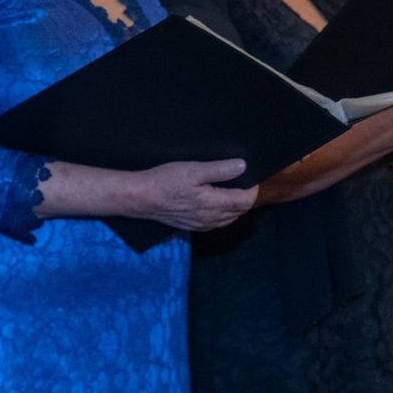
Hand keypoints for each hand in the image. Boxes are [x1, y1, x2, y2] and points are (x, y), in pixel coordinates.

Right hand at [129, 158, 256, 231]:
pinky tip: (217, 201)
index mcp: (214, 205)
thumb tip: (242, 166)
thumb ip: (219, 170)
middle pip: (240, 211)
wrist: (141, 198)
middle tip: (243, 179)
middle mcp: (211, 219)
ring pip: (229, 218)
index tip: (251, 175)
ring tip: (232, 188)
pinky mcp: (194, 226)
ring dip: (235, 205)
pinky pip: (217, 222)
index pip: (245, 201)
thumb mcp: (193, 170)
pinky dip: (224, 212)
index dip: (252, 188)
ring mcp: (202, 225)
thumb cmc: (165, 182)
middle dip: (245, 196)